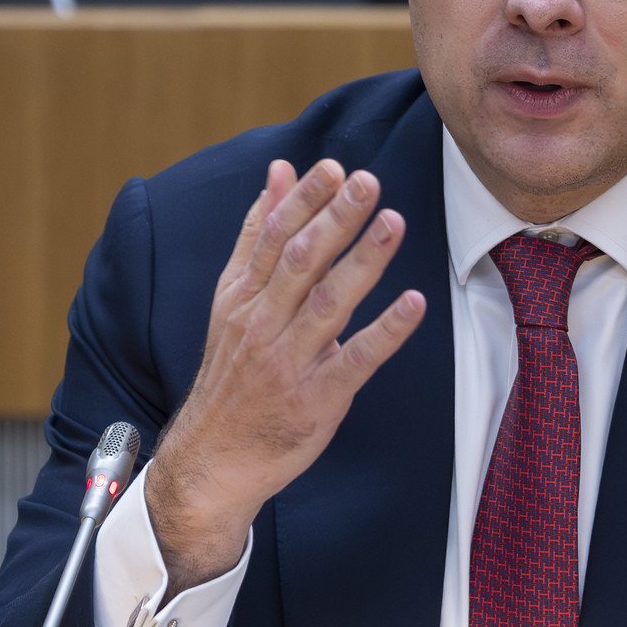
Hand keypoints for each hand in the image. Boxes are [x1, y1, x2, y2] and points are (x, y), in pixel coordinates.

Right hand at [143, 158, 425, 595]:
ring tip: (393, 224)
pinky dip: (385, 332)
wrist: (213, 459)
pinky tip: (413, 303)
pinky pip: (355, 361)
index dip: (304, 200)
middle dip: (334, 219)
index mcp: (243, 297)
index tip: (334, 167)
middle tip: (367, 182)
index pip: (273, 237)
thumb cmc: (234, 372)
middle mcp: (262, 324)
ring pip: (327, 304)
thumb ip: (257, 233)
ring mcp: (289, 362)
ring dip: (362, 262)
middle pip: (300, 262)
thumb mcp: (234, 299)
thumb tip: (279, 171)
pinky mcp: (316, 399)